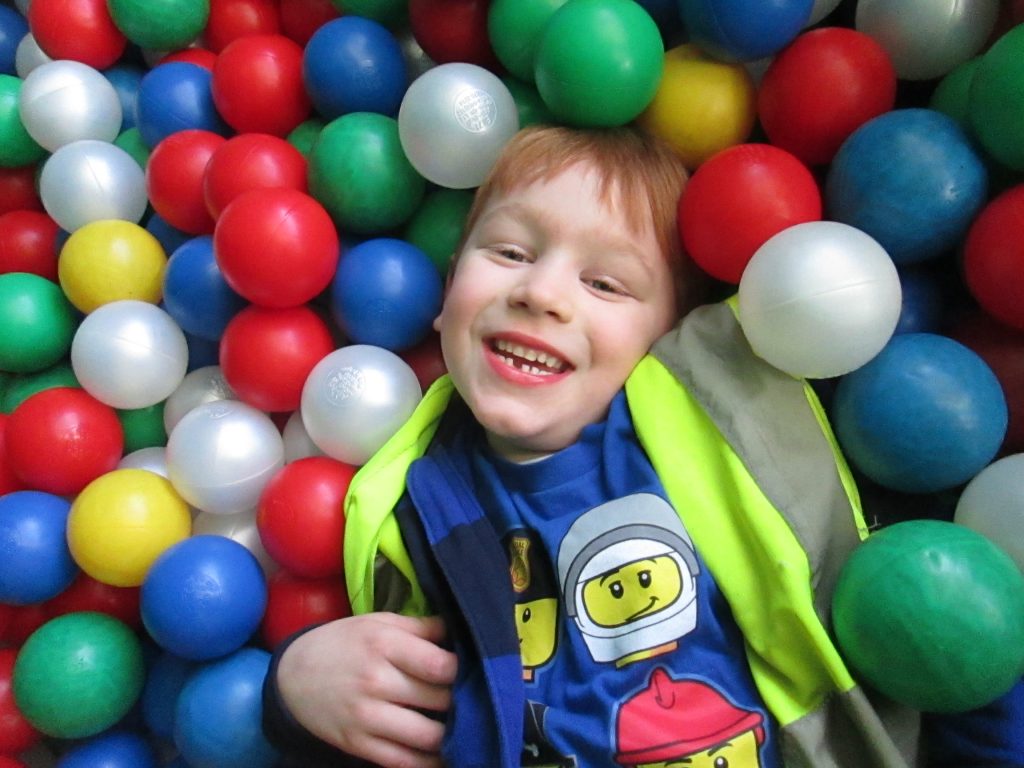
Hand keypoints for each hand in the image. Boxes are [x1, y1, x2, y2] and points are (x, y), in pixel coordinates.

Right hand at [277, 613, 456, 767]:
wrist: (292, 676)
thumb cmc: (344, 643)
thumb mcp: (379, 622)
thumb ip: (422, 627)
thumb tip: (461, 632)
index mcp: (384, 644)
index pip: (440, 665)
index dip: (462, 670)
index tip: (468, 669)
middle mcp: (376, 681)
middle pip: (439, 699)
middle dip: (460, 700)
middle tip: (469, 697)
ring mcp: (366, 717)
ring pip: (427, 736)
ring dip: (450, 733)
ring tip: (459, 724)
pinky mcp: (358, 745)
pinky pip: (404, 762)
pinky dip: (429, 762)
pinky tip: (443, 753)